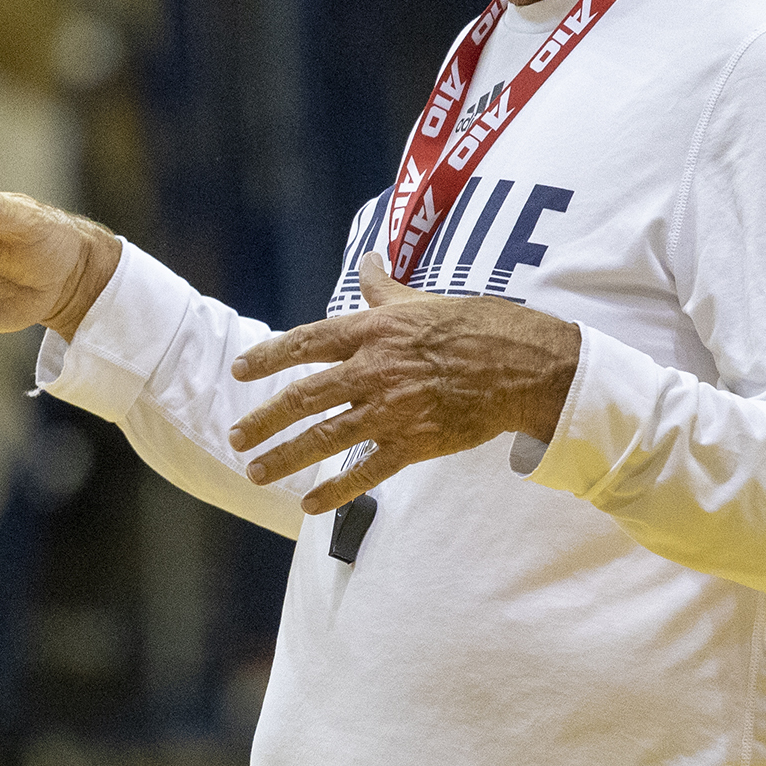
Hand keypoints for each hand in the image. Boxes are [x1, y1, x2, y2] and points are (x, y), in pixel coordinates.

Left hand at [228, 260, 580, 514]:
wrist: (529, 366)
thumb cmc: (479, 326)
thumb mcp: (425, 300)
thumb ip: (386, 288)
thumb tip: (369, 260)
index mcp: (374, 330)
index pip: (305, 342)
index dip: (268, 356)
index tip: (239, 370)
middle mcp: (374, 369)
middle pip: (303, 397)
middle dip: (263, 420)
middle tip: (236, 437)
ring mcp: (393, 408)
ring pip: (324, 438)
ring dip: (285, 458)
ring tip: (256, 473)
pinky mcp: (415, 441)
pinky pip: (366, 471)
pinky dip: (336, 491)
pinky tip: (310, 506)